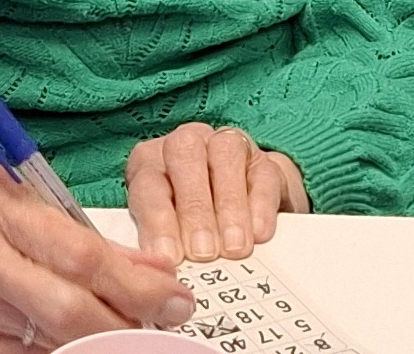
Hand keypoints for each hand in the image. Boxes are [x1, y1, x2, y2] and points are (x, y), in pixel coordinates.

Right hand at [0, 162, 189, 353]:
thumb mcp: (13, 216)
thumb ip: (79, 239)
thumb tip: (157, 271)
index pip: (80, 249)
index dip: (136, 282)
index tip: (175, 297)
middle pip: (67, 302)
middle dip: (125, 320)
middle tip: (162, 326)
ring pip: (48, 339)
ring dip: (96, 344)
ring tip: (121, 337)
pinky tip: (75, 349)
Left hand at [122, 121, 308, 262]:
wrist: (242, 213)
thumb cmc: (189, 230)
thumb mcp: (167, 235)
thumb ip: (162, 245)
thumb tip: (163, 270)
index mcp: (150, 161)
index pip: (148, 182)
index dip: (157, 220)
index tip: (170, 257)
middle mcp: (186, 144)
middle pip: (184, 154)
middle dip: (194, 207)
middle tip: (202, 252)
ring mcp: (227, 145)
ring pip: (225, 153)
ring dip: (229, 204)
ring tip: (233, 248)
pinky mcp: (265, 160)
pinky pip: (265, 171)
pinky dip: (261, 203)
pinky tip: (258, 233)